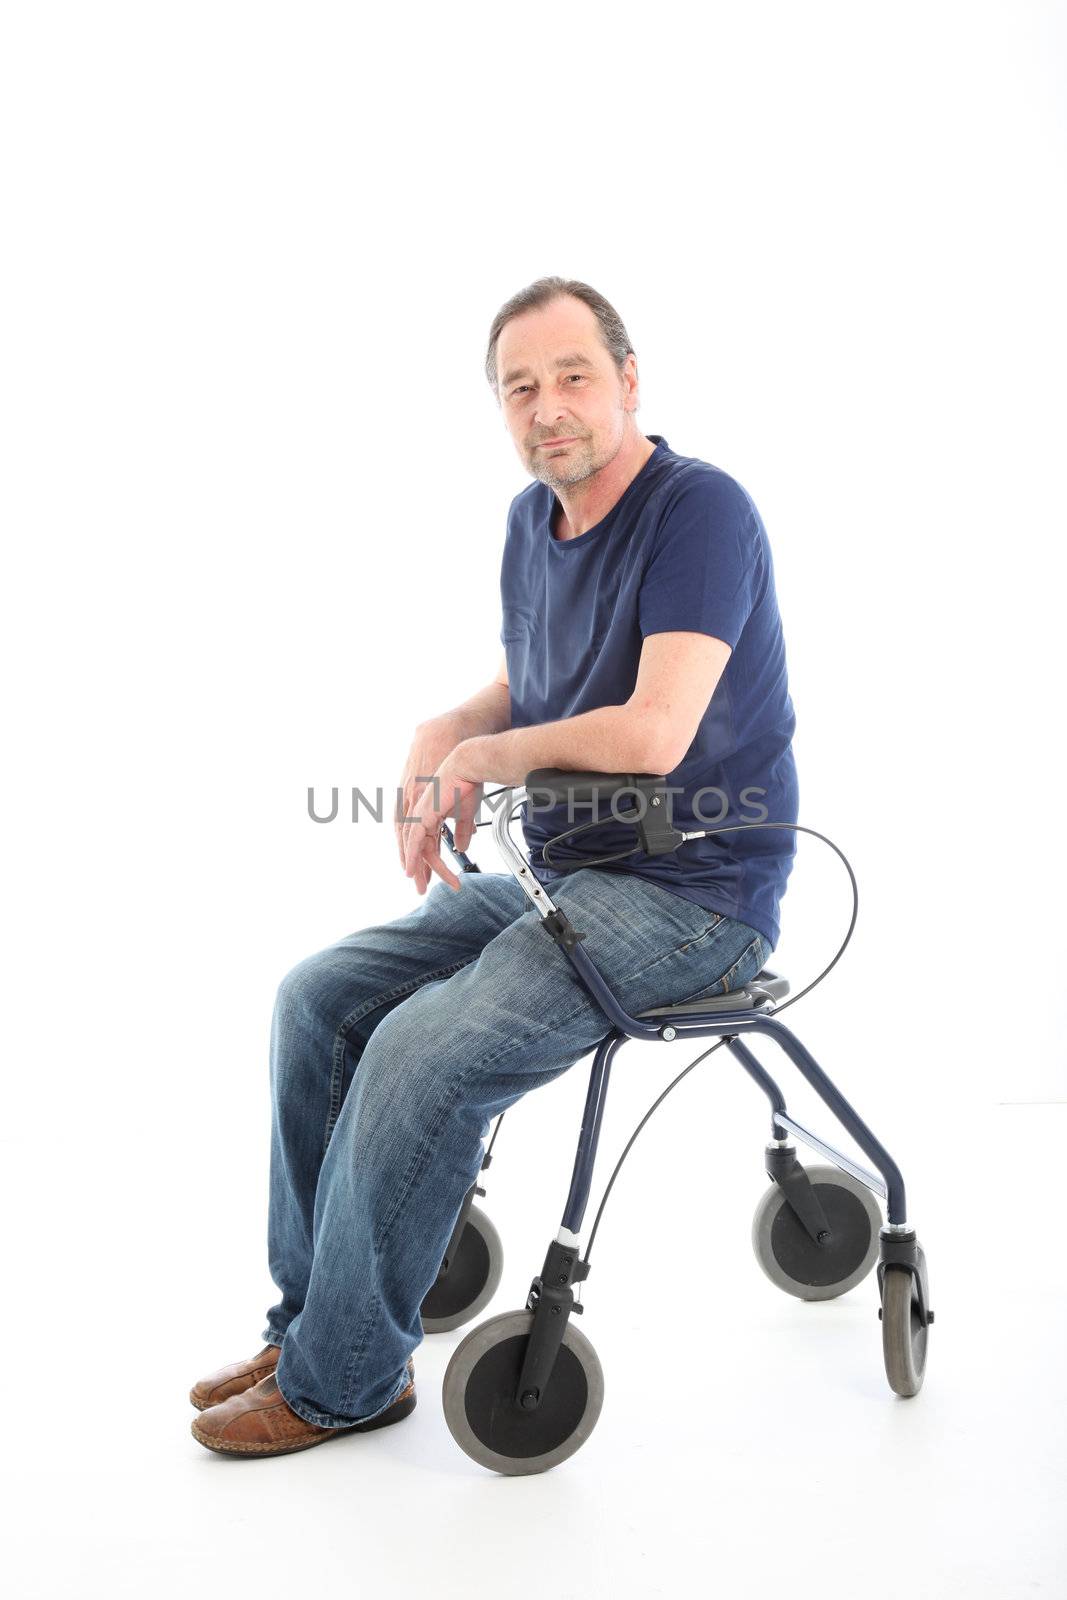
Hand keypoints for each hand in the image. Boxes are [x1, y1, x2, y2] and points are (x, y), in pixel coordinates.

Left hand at [401, 748, 482, 893]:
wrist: (468, 766)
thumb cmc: (467, 783)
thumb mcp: (466, 814)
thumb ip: (463, 831)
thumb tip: (462, 846)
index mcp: (429, 814)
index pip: (426, 843)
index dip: (428, 861)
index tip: (432, 876)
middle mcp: (420, 815)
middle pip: (416, 848)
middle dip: (419, 869)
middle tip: (422, 887)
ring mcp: (418, 814)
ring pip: (414, 847)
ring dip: (417, 868)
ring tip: (421, 885)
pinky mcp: (421, 814)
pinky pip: (413, 841)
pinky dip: (411, 856)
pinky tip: (412, 870)